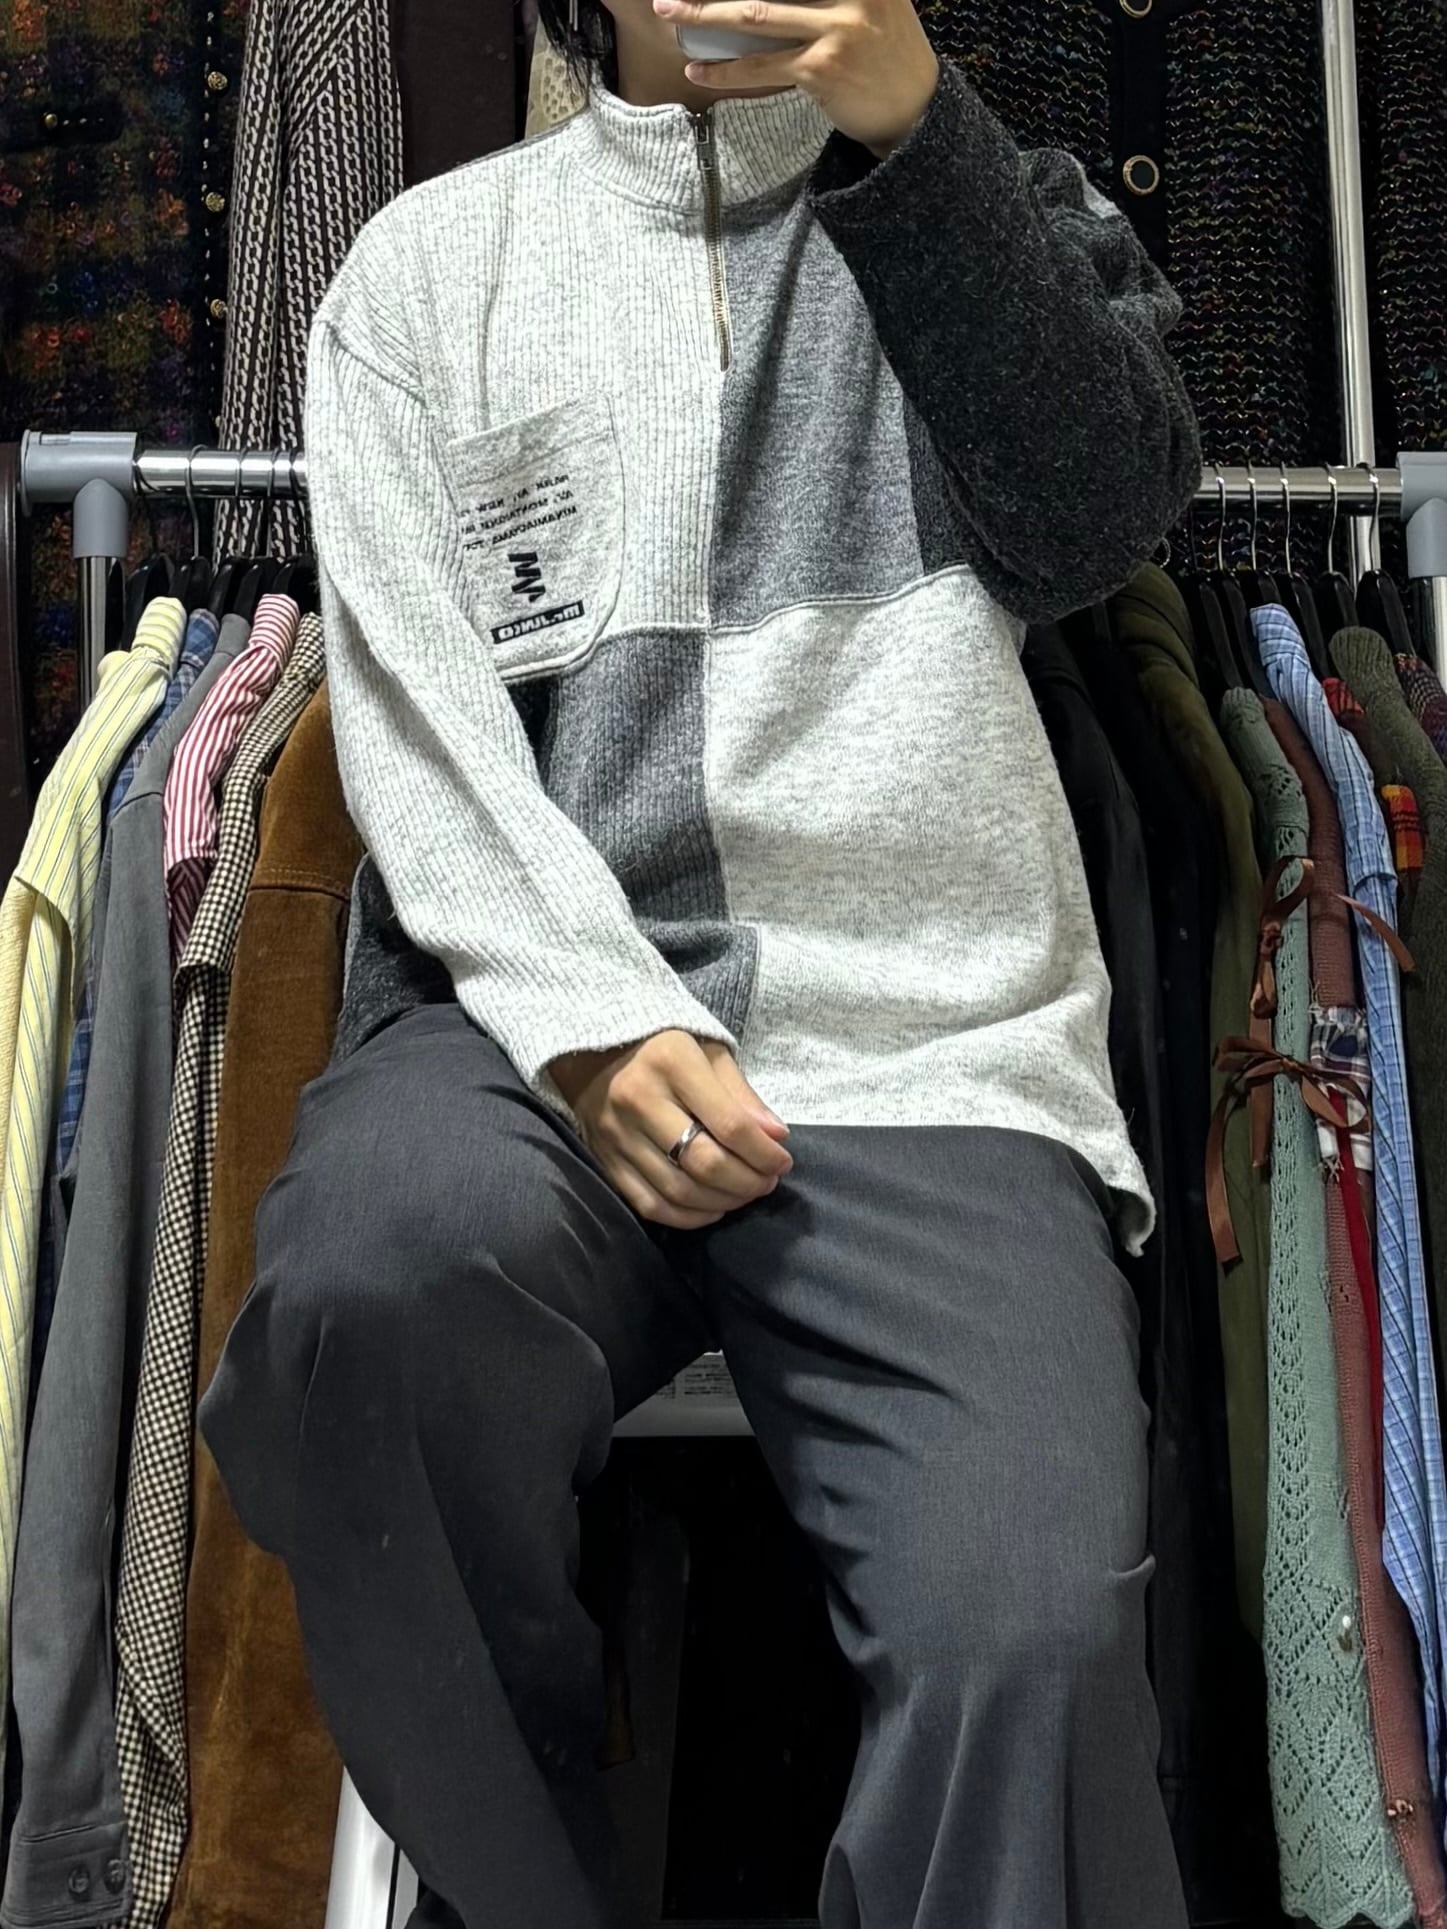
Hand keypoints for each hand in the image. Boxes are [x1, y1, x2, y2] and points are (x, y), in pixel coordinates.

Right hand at [548, 1030, 793, 1228]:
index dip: (764, 1152)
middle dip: (747, 1181)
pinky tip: (712, 1208)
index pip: (729, 1124)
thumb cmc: (662, 1048)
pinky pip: (650, 1205)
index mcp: (671, 1063)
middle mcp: (638, 1100)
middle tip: (767, 1182)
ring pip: (679, 1190)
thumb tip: (776, 1137)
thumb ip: (742, 1095)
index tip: (783, 1161)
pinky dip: (687, 1216)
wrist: (590, 1050)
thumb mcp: (707, 1052)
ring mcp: (616, 1135)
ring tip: (744, 1194)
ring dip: (723, 1201)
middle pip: (704, 1163)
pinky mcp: (604, 1161)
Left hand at [653, 0, 938, 156]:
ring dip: (705, 14)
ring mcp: (836, 29)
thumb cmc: (889, 53)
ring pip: (755, 15)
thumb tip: (765, 0)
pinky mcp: (821, 69)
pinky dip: (725, 72)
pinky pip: (762, 68)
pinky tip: (698, 72)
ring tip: (671, 11)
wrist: (916, 111)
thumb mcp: (875, 1)